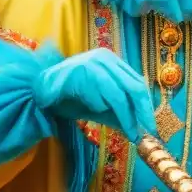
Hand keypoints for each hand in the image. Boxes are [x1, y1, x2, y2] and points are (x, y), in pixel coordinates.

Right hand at [36, 48, 155, 141]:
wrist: (40, 89)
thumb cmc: (71, 97)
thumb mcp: (100, 105)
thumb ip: (119, 113)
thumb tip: (140, 130)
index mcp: (113, 62)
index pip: (137, 82)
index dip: (146, 105)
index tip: (151, 125)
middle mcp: (106, 58)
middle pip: (133, 86)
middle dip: (142, 112)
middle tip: (145, 132)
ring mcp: (94, 63)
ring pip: (118, 95)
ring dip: (124, 117)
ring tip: (127, 132)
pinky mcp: (81, 72)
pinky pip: (98, 97)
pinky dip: (97, 108)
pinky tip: (87, 106)